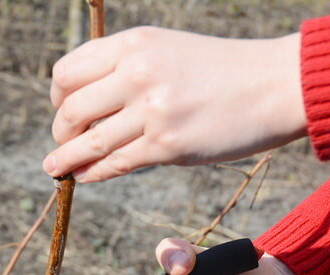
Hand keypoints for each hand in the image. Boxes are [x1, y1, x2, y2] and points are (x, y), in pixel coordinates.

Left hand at [43, 27, 305, 182]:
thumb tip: (85, 100)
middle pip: (70, 109)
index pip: (67, 72)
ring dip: (65, 160)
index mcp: (133, 44)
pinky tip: (85, 177)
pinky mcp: (167, 146)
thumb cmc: (220, 70)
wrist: (274, 85)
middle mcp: (137, 73)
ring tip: (55, 169)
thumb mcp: (168, 49)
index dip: (56, 96)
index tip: (62, 110)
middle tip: (62, 142)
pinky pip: (114, 165)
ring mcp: (151, 111)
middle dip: (60, 131)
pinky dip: (93, 174)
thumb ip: (126, 67)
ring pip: (87, 143)